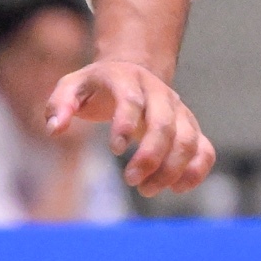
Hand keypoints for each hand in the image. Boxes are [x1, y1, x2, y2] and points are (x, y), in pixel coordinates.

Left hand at [46, 61, 214, 195]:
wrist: (132, 71)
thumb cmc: (96, 86)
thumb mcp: (71, 85)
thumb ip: (59, 104)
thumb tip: (56, 129)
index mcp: (127, 79)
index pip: (132, 101)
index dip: (125, 125)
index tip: (115, 150)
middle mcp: (159, 93)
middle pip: (165, 125)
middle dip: (150, 156)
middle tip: (131, 180)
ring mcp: (179, 110)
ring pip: (188, 141)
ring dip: (171, 170)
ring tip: (146, 189)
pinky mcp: (190, 127)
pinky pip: (205, 150)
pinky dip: (196, 171)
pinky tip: (176, 188)